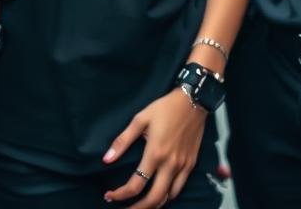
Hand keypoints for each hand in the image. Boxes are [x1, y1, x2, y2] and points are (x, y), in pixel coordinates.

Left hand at [102, 89, 208, 206]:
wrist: (193, 101)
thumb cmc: (165, 108)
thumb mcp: (140, 119)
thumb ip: (123, 141)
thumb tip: (106, 159)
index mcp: (155, 153)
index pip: (136, 185)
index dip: (120, 195)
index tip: (110, 196)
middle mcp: (170, 164)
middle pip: (153, 199)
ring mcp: (182, 166)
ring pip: (168, 197)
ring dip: (153, 205)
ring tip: (140, 205)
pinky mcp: (191, 164)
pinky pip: (179, 188)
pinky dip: (168, 196)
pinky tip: (159, 194)